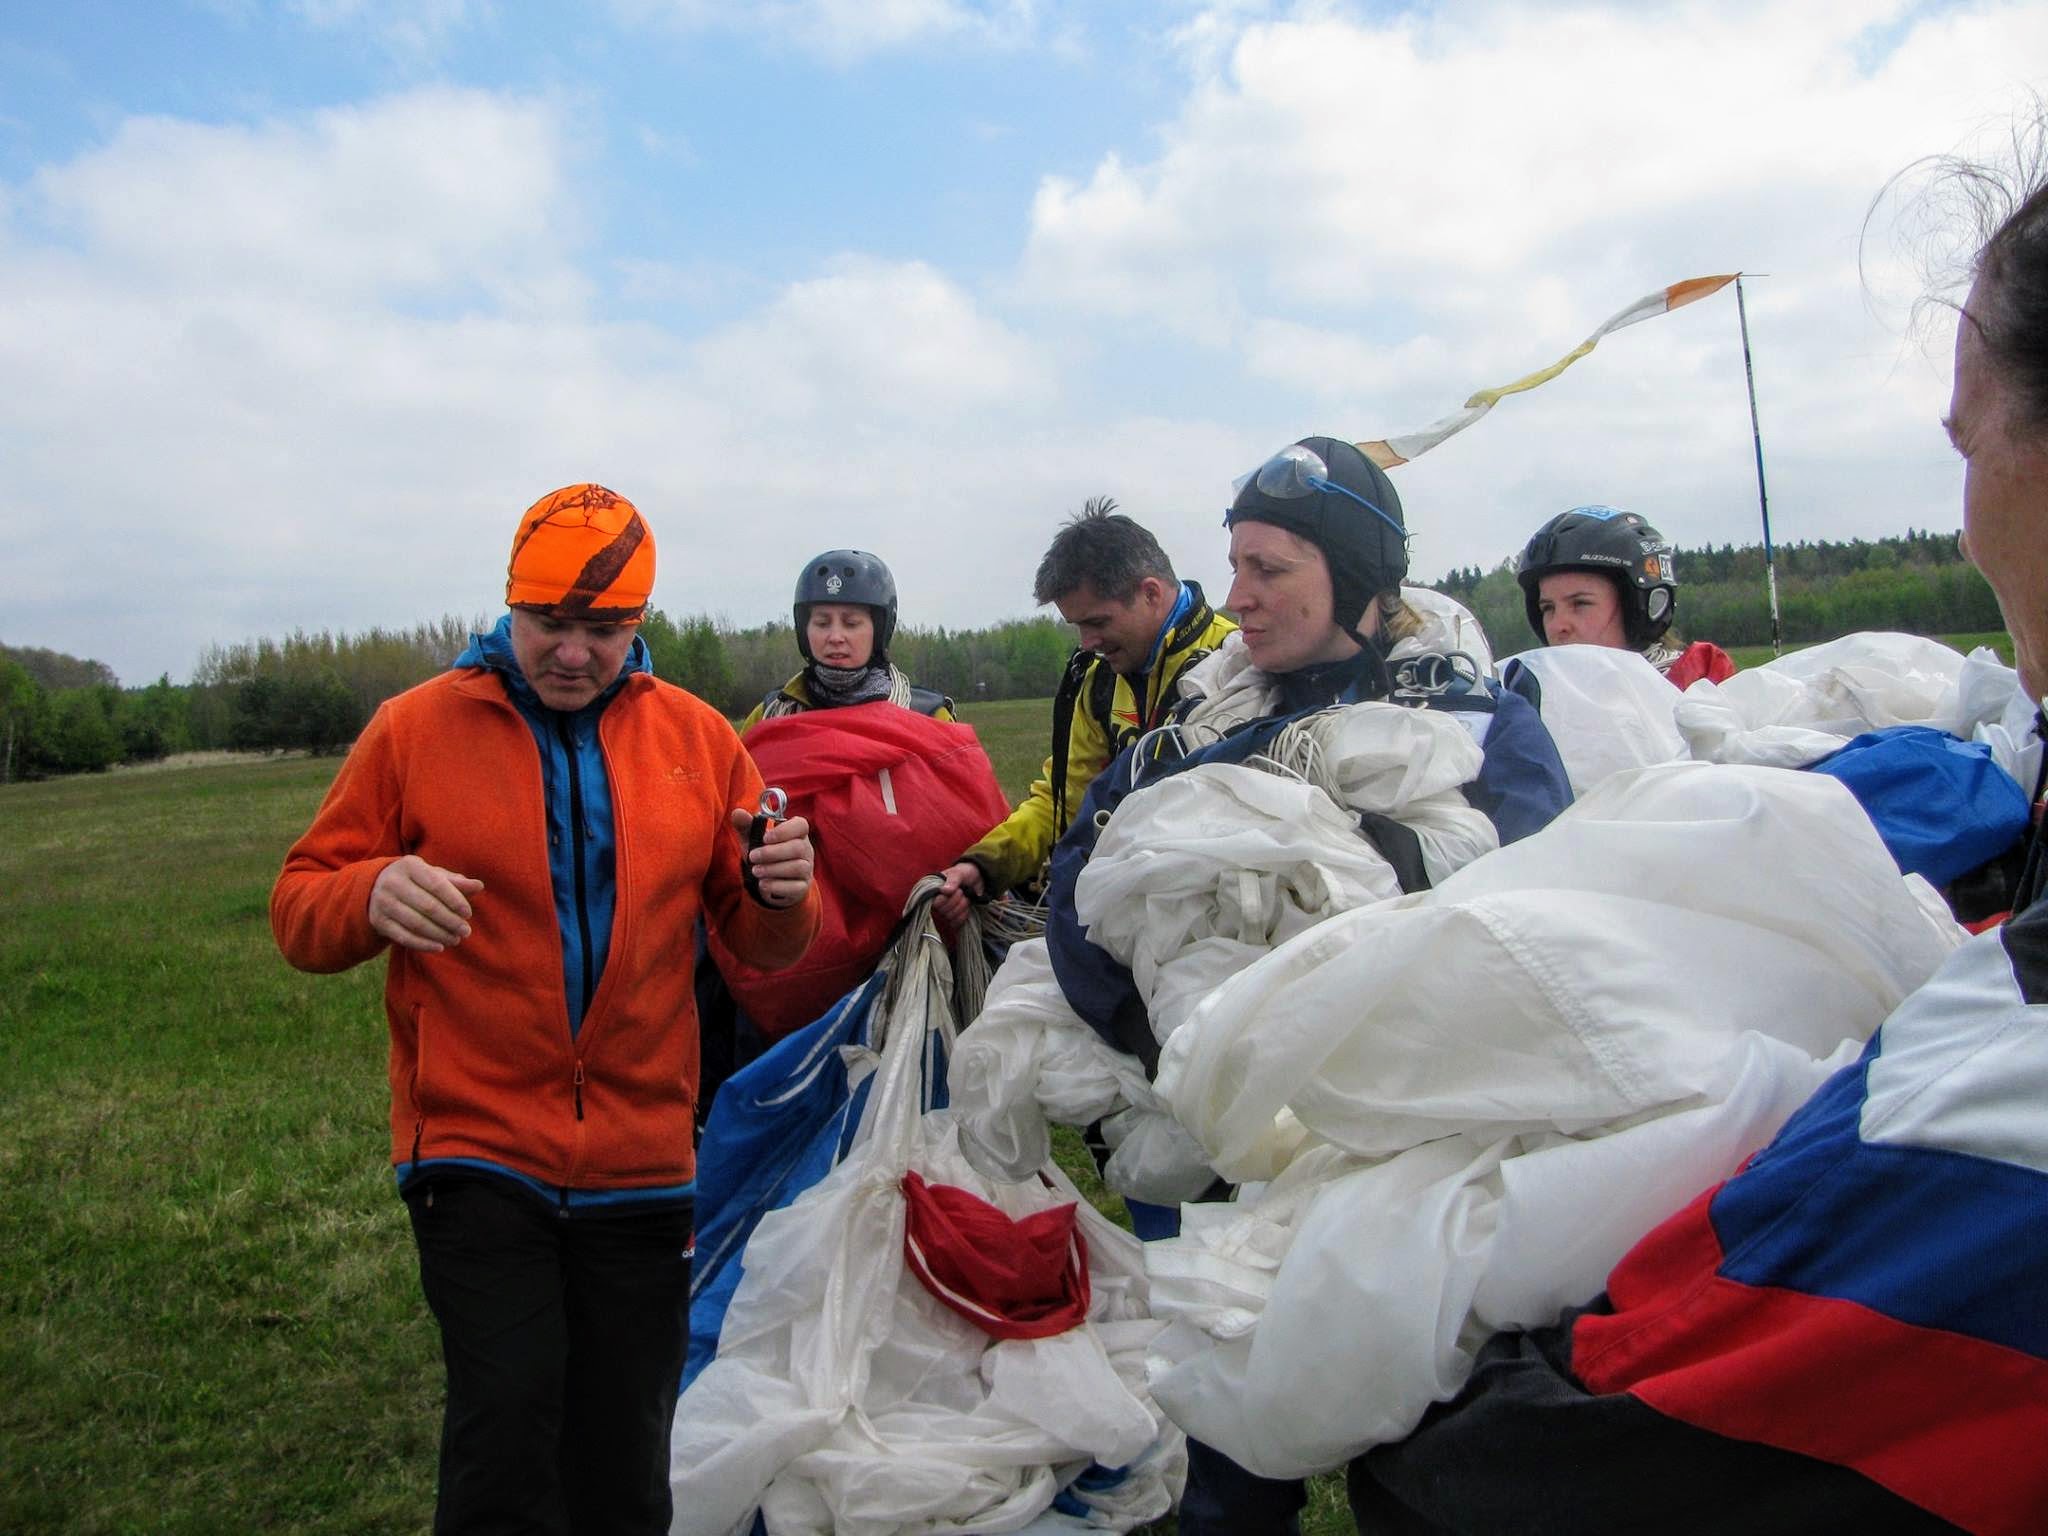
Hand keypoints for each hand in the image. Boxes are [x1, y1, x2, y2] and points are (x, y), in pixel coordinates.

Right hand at [369, 855, 483, 952]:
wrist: (379, 887)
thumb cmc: (417, 881)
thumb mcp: (435, 876)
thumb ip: (457, 882)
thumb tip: (479, 886)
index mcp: (409, 865)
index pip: (437, 885)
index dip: (455, 901)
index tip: (468, 914)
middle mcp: (392, 882)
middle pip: (427, 906)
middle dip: (450, 921)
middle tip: (466, 931)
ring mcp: (382, 902)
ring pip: (416, 924)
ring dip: (439, 935)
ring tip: (455, 939)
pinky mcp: (378, 921)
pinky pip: (403, 937)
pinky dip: (423, 944)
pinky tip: (439, 947)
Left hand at [731, 809, 813, 907]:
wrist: (768, 880)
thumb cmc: (764, 854)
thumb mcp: (753, 839)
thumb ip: (746, 825)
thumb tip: (737, 812)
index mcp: (796, 833)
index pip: (801, 825)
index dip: (785, 831)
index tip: (765, 838)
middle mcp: (805, 850)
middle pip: (798, 848)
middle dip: (772, 853)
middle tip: (752, 856)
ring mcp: (806, 869)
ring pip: (798, 867)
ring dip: (773, 869)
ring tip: (755, 871)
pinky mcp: (802, 887)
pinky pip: (796, 887)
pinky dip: (777, 886)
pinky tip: (763, 884)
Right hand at [933, 861, 984, 927]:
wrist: (977, 878)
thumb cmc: (964, 873)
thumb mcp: (958, 873)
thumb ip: (952, 881)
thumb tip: (944, 891)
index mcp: (935, 891)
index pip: (936, 903)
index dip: (948, 899)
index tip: (957, 890)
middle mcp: (938, 903)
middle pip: (943, 911)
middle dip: (957, 901)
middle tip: (962, 892)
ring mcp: (946, 911)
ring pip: (950, 917)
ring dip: (961, 907)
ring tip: (965, 898)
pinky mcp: (954, 917)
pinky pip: (955, 923)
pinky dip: (963, 915)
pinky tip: (967, 907)